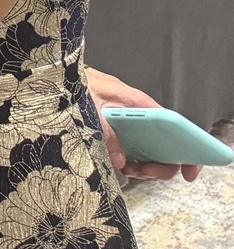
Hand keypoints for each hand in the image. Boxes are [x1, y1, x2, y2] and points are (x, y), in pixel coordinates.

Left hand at [86, 67, 204, 181]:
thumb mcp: (88, 105)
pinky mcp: (115, 133)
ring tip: (132, 169)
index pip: (172, 125)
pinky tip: (121, 165)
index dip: (186, 148)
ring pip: (148, 151)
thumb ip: (105, 131)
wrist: (59, 76)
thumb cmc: (77, 82)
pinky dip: (130, 163)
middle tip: (148, 172)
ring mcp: (127, 126)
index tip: (189, 169)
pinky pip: (130, 152)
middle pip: (163, 144)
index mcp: (138, 103)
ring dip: (145, 166)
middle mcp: (137, 115)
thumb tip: (121, 160)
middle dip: (162, 164)